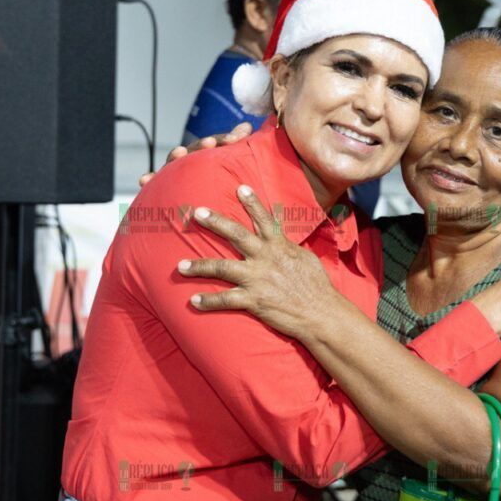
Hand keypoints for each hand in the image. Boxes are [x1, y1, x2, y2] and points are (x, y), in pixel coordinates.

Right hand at [138, 122, 253, 185]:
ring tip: (179, 152)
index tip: (235, 140)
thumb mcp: (222, 164)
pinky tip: (145, 179)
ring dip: (176, 155)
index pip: (212, 144)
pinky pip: (153, 183)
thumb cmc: (208, 183)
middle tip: (211, 143)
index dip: (223, 140)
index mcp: (202, 156)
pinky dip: (148, 179)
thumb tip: (247, 125)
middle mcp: (186, 161)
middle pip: (192, 149)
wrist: (188, 204)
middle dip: (200, 145)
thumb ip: (232, 145)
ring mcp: (172, 173)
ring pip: (173, 162)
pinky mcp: (161, 187)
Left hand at [176, 185, 338, 339]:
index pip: (264, 219)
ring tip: (179, 266)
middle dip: (215, 222)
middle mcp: (266, 258)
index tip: (240, 187)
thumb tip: (281, 233)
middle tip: (196, 212)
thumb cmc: (316, 287)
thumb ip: (288, 245)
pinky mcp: (254, 300)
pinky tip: (193, 302)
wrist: (321, 313)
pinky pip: (225, 300)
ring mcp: (258, 279)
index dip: (252, 202)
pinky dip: (208, 301)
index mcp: (280, 246)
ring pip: (222, 268)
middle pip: (236, 235)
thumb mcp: (305, 258)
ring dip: (199, 266)